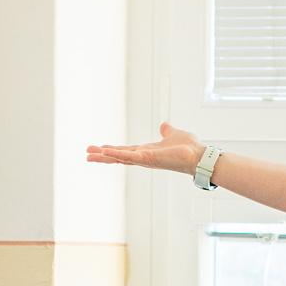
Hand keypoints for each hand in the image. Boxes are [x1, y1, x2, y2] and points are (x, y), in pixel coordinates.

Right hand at [86, 123, 204, 175]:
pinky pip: (129, 157)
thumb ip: (166, 131)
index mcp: (146, 152)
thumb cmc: (188, 148)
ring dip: (105, 156)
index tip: (99, 149)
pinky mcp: (148, 159)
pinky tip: (105, 152)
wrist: (198, 155)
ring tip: (90, 155)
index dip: (112, 150)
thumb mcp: (173, 134)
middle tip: (87, 155)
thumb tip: (163, 125)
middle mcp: (143, 157)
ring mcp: (144, 160)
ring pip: (120, 158)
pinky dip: (117, 154)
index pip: (125, 151)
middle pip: (118, 157)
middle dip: (102, 156)